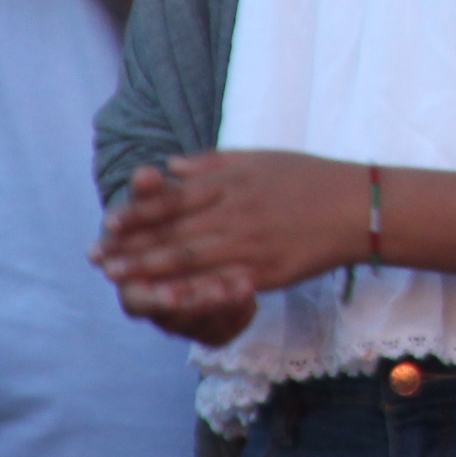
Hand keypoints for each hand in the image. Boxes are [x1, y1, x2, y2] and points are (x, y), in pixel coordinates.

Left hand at [93, 154, 365, 335]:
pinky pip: (218, 283)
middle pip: (174, 231)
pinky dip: (187, 291)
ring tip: (115, 276)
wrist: (359, 207)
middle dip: (131, 245)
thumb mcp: (262, 158)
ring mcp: (249, 244)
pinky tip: (163, 298)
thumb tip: (170, 168)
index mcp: (234, 183)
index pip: (175, 199)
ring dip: (147, 268)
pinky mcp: (262, 271)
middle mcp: (236, 212)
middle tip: (96, 257)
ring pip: (188, 259)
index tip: (109, 222)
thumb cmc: (311, 179)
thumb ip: (213, 164)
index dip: (139, 212)